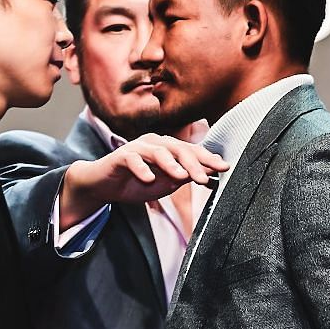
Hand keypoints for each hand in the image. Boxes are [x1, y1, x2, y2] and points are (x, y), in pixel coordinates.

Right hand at [59, 135, 227, 228]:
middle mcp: (156, 143)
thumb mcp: (166, 183)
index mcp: (169, 148)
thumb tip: (211, 176)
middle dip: (194, 163)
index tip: (224, 168)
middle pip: (179, 149)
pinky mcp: (121, 155)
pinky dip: (141, 168)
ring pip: (158, 152)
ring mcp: (138, 147)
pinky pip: (133, 159)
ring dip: (170, 165)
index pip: (192, 151)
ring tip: (181, 177)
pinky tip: (148, 179)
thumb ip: (186, 177)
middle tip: (205, 178)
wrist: (105, 185)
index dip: (208, 159)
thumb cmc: (137, 182)